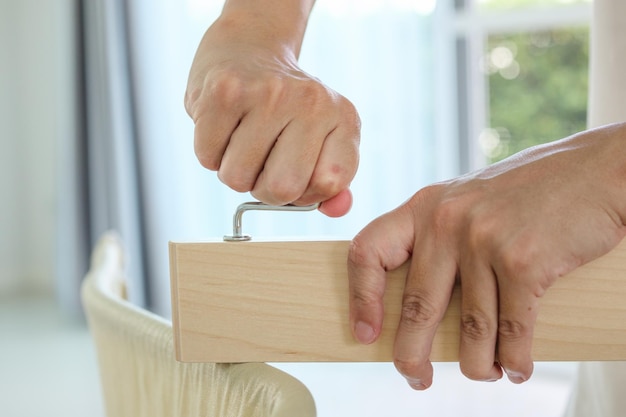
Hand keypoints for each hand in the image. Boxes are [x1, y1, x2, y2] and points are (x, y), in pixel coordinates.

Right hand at [185, 11, 359, 216]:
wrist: (248, 48)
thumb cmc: (285, 110)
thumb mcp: (321, 140)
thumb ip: (331, 183)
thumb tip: (337, 210)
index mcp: (343, 118)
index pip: (328, 184)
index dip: (305, 193)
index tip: (297, 175)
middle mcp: (312, 102)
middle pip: (281, 190)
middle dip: (263, 189)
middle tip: (262, 162)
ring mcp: (268, 94)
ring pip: (236, 178)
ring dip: (233, 171)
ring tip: (242, 140)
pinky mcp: (224, 91)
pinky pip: (207, 157)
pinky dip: (210, 153)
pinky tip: (223, 127)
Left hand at [348, 123, 625, 388]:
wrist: (593, 171)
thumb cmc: (527, 194)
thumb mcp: (466, 203)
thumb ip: (438, 240)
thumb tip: (415, 308)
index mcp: (424, 207)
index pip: (368, 251)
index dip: (361, 298)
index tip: (366, 333)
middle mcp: (446, 222)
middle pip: (417, 306)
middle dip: (412, 355)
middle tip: (416, 378)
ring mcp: (484, 241)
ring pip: (469, 329)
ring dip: (477, 366)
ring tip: (484, 374)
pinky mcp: (525, 262)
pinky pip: (512, 331)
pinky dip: (515, 360)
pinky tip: (517, 368)